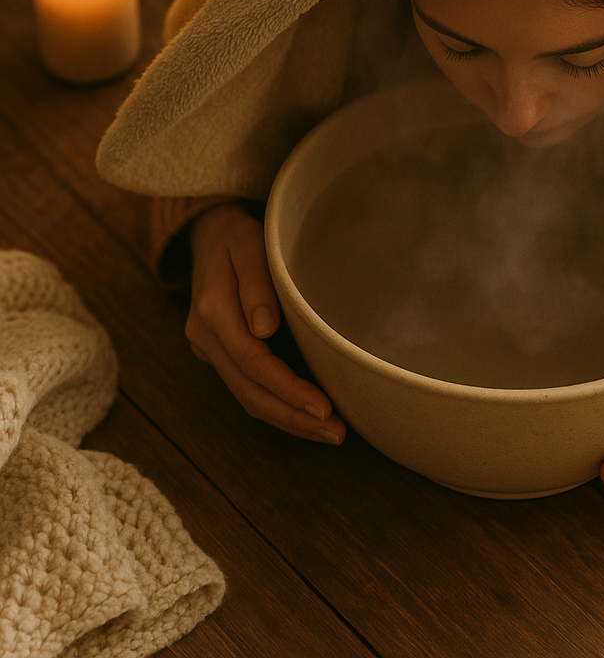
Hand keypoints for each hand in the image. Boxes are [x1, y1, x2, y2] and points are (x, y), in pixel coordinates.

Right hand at [186, 202, 346, 444]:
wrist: (210, 233)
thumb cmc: (239, 236)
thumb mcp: (248, 245)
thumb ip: (256, 283)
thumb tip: (264, 329)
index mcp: (212, 312)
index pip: (252, 363)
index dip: (287, 389)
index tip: (323, 408)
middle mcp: (205, 337)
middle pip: (249, 391)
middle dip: (293, 417)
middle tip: (336, 433)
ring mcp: (210, 349)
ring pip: (247, 397)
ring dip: (288, 419)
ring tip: (329, 433)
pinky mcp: (221, 354)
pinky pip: (248, 388)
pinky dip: (278, 406)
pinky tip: (306, 416)